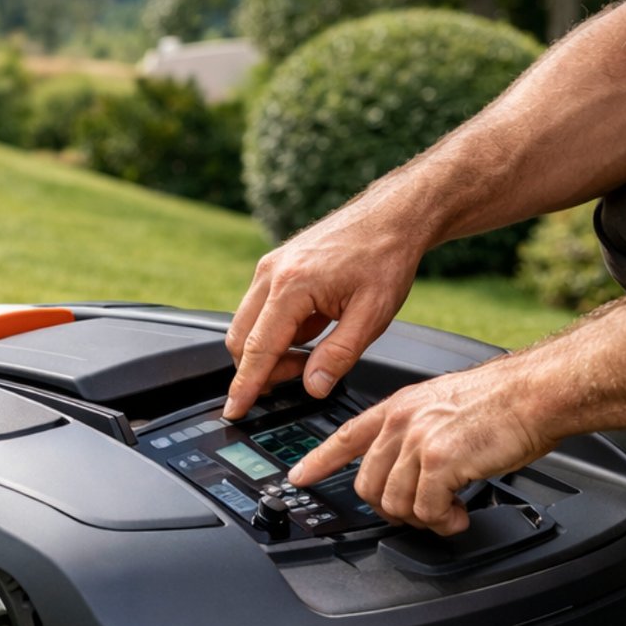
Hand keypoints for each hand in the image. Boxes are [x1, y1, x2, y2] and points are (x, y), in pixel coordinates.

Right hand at [223, 202, 423, 419]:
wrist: (391, 217)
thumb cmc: (385, 257)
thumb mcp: (372, 315)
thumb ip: (339, 355)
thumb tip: (312, 386)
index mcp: (292, 285)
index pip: (258, 348)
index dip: (246, 385)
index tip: (234, 409)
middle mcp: (272, 273)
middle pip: (240, 338)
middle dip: (261, 368)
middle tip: (299, 378)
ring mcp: (270, 267)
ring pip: (247, 324)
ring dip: (270, 350)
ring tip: (313, 353)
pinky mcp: (276, 266)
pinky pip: (261, 309)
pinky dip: (277, 330)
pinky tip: (313, 329)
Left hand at [288, 361, 553, 534]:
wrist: (535, 392)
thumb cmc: (503, 402)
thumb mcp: (444, 407)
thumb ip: (418, 434)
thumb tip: (412, 473)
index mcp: (399, 407)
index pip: (345, 436)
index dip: (319, 461)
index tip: (299, 478)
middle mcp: (401, 422)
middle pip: (367, 485)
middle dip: (394, 509)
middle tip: (424, 511)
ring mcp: (417, 441)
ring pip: (395, 504)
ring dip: (423, 519)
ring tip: (449, 512)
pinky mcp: (440, 462)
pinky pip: (425, 511)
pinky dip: (442, 522)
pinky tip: (459, 514)